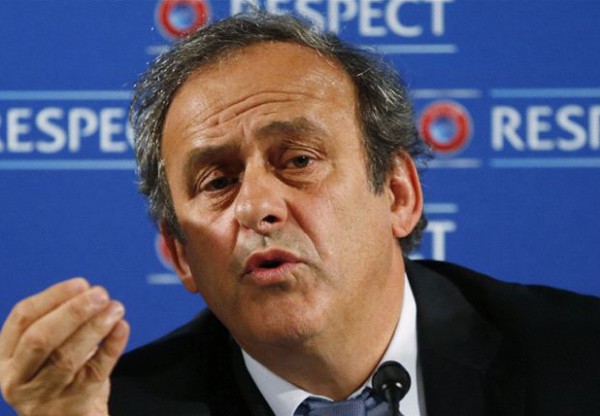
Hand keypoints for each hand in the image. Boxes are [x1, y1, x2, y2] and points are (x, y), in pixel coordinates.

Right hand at [0, 278, 129, 415]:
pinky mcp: (72, 406)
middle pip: (40, 339)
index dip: (53, 296)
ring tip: (116, 309)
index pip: (22, 318)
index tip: (81, 283)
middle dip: (72, 312)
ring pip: (66, 357)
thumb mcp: (46, 351)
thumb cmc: (60, 377)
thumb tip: (89, 292)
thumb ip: (59, 322)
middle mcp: (17, 378)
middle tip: (100, 294)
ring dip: (94, 327)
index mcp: (5, 357)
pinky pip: (94, 373)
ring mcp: (42, 396)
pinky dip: (111, 347)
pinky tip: (122, 328)